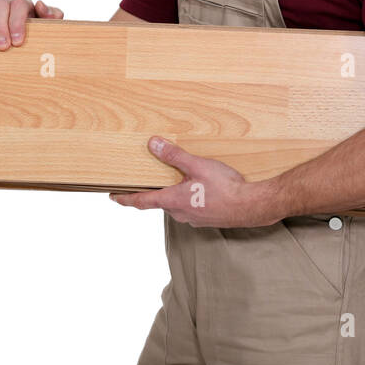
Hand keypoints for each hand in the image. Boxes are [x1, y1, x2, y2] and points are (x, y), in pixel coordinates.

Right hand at [0, 0, 63, 48]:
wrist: (28, 51)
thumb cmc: (37, 39)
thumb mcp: (50, 29)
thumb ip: (52, 16)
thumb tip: (39, 3)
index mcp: (26, 5)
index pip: (20, 5)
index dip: (17, 22)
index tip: (17, 42)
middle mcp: (8, 2)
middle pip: (2, 5)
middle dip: (1, 26)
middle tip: (2, 47)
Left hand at [110, 136, 281, 227]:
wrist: (252, 206)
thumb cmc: (226, 188)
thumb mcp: (197, 166)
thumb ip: (174, 156)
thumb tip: (153, 144)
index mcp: (173, 200)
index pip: (141, 202)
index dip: (124, 199)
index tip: (113, 197)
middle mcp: (180, 213)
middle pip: (160, 202)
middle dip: (154, 191)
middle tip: (147, 180)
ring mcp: (193, 219)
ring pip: (176, 205)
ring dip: (174, 194)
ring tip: (178, 179)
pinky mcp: (206, 219)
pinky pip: (190, 207)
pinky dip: (189, 198)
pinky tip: (200, 188)